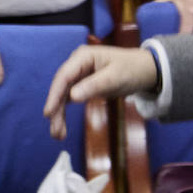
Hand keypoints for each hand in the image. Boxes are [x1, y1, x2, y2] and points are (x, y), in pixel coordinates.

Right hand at [43, 45, 157, 139]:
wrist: (144, 70)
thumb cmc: (131, 69)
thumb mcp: (115, 78)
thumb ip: (94, 86)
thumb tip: (72, 97)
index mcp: (83, 57)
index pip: (64, 76)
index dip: (54, 95)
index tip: (48, 113)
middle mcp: (77, 64)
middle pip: (61, 87)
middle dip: (56, 109)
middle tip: (55, 131)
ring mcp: (78, 74)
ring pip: (63, 96)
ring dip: (59, 114)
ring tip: (58, 135)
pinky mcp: (82, 84)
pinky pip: (70, 99)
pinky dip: (65, 112)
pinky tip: (62, 126)